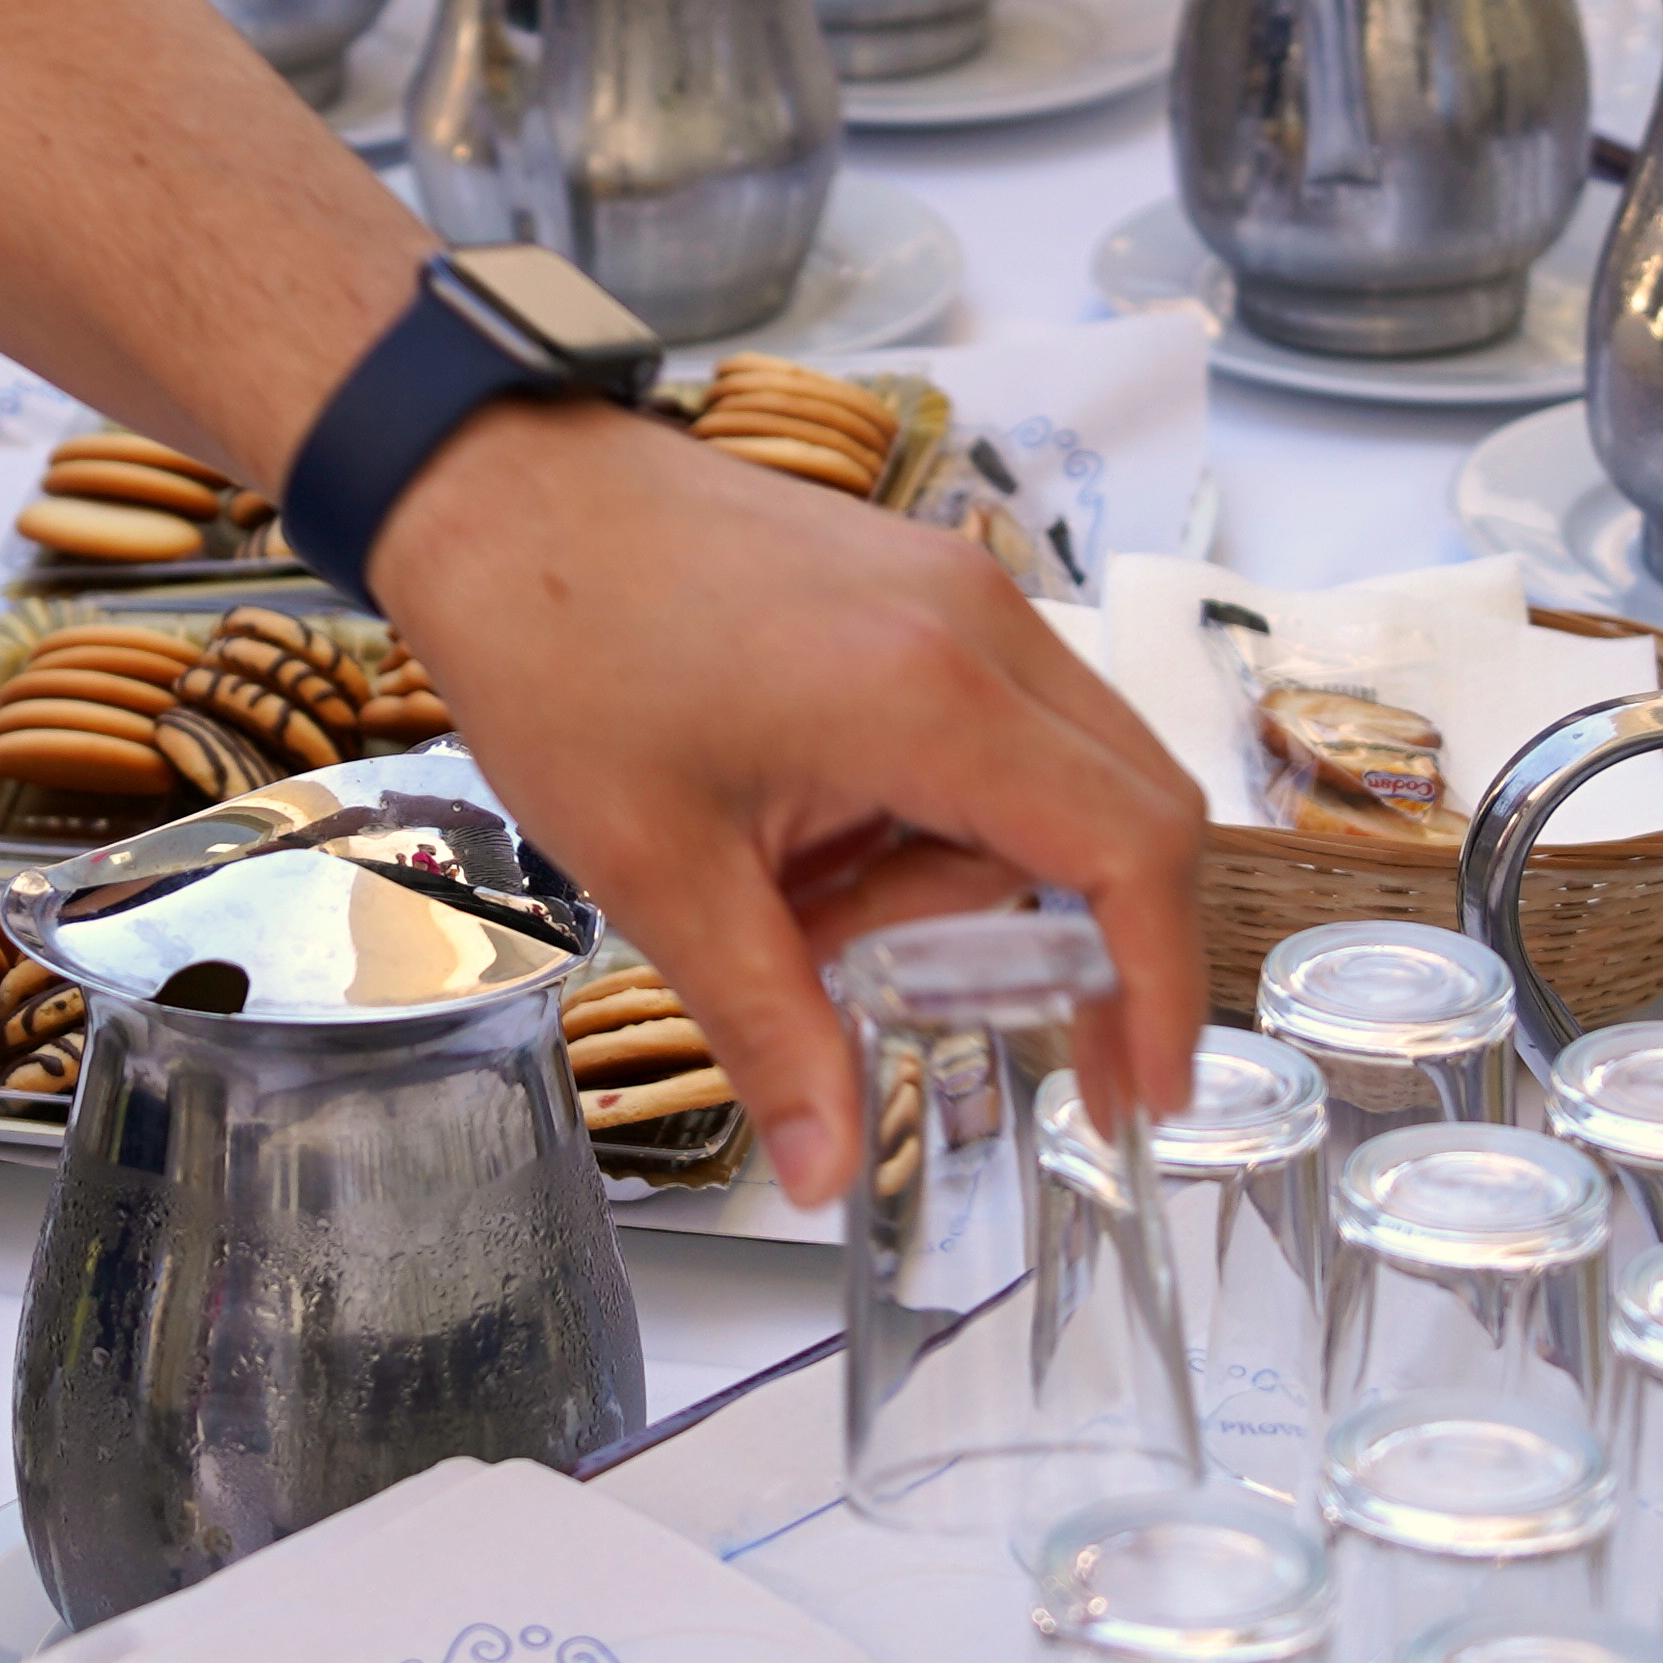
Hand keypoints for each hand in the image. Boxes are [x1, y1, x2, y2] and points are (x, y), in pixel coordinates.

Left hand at [369, 403, 1210, 1207]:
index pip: (1128, 850)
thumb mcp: (656, 873)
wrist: (502, 493)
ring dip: (972, 883)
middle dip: (1094, 948)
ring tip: (814, 920)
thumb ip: (768, 1028)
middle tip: (1039, 1054)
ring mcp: (963, 596)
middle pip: (1131, 812)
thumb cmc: (562, 652)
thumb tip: (824, 1170)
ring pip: (1061, 779)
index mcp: (931, 696)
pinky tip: (820, 848)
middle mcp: (982, 628)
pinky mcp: (929, 591)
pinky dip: (945, 815)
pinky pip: (1003, 727)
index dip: (1161, 984)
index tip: (1146, 1090)